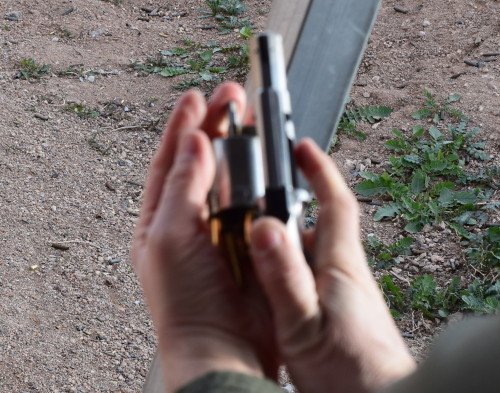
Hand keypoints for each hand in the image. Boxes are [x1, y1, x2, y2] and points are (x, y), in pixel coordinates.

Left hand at [131, 83, 277, 391]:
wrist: (222, 348)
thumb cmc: (186, 304)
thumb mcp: (171, 238)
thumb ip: (182, 188)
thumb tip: (194, 142)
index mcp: (161, 218)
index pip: (170, 160)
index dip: (183, 126)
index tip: (198, 96)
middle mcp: (190, 220)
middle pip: (202, 162)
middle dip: (216, 127)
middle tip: (232, 97)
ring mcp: (222, 230)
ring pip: (231, 179)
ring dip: (241, 149)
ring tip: (250, 120)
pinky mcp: (250, 241)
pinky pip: (256, 203)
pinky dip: (262, 181)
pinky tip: (268, 164)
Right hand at [249, 140, 415, 392]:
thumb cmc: (352, 372)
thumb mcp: (305, 321)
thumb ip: (283, 275)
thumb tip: (264, 228)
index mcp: (338, 263)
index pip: (335, 201)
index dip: (320, 170)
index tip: (302, 147)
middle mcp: (341, 271)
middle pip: (314, 223)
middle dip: (285, 207)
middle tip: (252, 202)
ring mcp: (338, 291)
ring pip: (305, 252)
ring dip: (280, 243)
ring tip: (246, 249)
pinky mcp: (333, 310)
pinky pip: (304, 276)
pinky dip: (283, 271)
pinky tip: (265, 289)